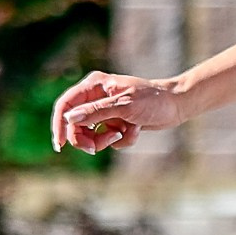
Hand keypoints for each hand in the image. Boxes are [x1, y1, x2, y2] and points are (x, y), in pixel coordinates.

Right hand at [50, 70, 185, 153]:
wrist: (176, 105)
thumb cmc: (153, 100)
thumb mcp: (124, 106)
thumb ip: (96, 112)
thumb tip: (69, 119)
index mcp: (94, 86)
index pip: (65, 105)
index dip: (59, 125)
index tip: (60, 144)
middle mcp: (95, 97)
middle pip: (75, 125)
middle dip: (87, 138)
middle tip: (97, 148)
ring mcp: (104, 111)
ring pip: (90, 135)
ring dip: (106, 140)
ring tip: (124, 134)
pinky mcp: (114, 122)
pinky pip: (107, 139)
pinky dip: (121, 140)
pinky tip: (136, 129)